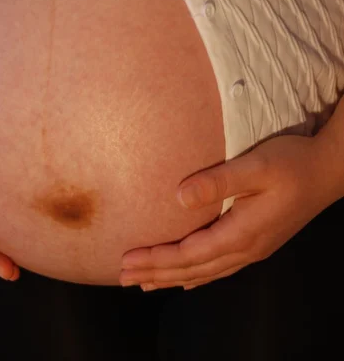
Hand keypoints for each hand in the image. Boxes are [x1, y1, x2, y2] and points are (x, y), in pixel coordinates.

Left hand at [119, 132, 335, 290]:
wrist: (328, 170)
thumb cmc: (292, 163)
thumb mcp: (255, 166)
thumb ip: (218, 182)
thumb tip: (179, 197)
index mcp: (241, 232)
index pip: (188, 254)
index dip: (156, 259)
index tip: (127, 260)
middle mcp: (246, 248)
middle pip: (193, 269)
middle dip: (156, 274)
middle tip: (123, 277)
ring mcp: (254, 248)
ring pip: (205, 272)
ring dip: (173, 278)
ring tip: (146, 284)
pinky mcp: (259, 242)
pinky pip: (220, 268)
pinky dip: (197, 276)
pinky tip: (188, 281)